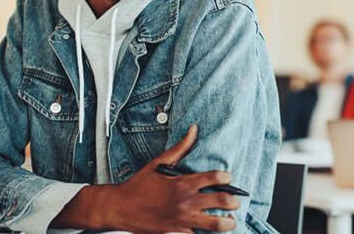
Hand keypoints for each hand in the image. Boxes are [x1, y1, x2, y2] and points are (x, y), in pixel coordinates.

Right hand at [53, 124, 239, 232]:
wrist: (119, 208)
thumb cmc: (139, 185)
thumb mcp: (158, 163)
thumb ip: (180, 148)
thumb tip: (193, 129)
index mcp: (183, 183)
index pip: (216, 178)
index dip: (227, 178)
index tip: (228, 179)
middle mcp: (185, 202)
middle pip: (223, 202)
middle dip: (234, 202)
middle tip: (234, 202)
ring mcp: (182, 219)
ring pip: (216, 225)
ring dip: (228, 223)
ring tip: (230, 220)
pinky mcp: (176, 233)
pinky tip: (208, 229)